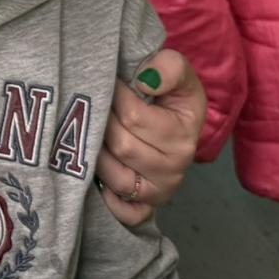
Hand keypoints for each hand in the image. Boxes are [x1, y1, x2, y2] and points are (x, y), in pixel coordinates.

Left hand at [97, 47, 204, 225]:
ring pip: (115, 175)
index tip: (108, 82)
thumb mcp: (178, 72)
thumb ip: (167, 67)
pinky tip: (99, 176)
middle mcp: (175, 167)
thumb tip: (145, 80)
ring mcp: (161, 191)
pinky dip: (107, 198)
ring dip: (97, 152)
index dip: (113, 95)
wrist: (176, 122)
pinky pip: (123, 211)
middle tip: (94, 106)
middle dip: (101, 122)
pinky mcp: (145, 208)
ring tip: (94, 133)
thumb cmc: (171, 95)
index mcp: (184, 133)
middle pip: (120, 145)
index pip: (133, 116)